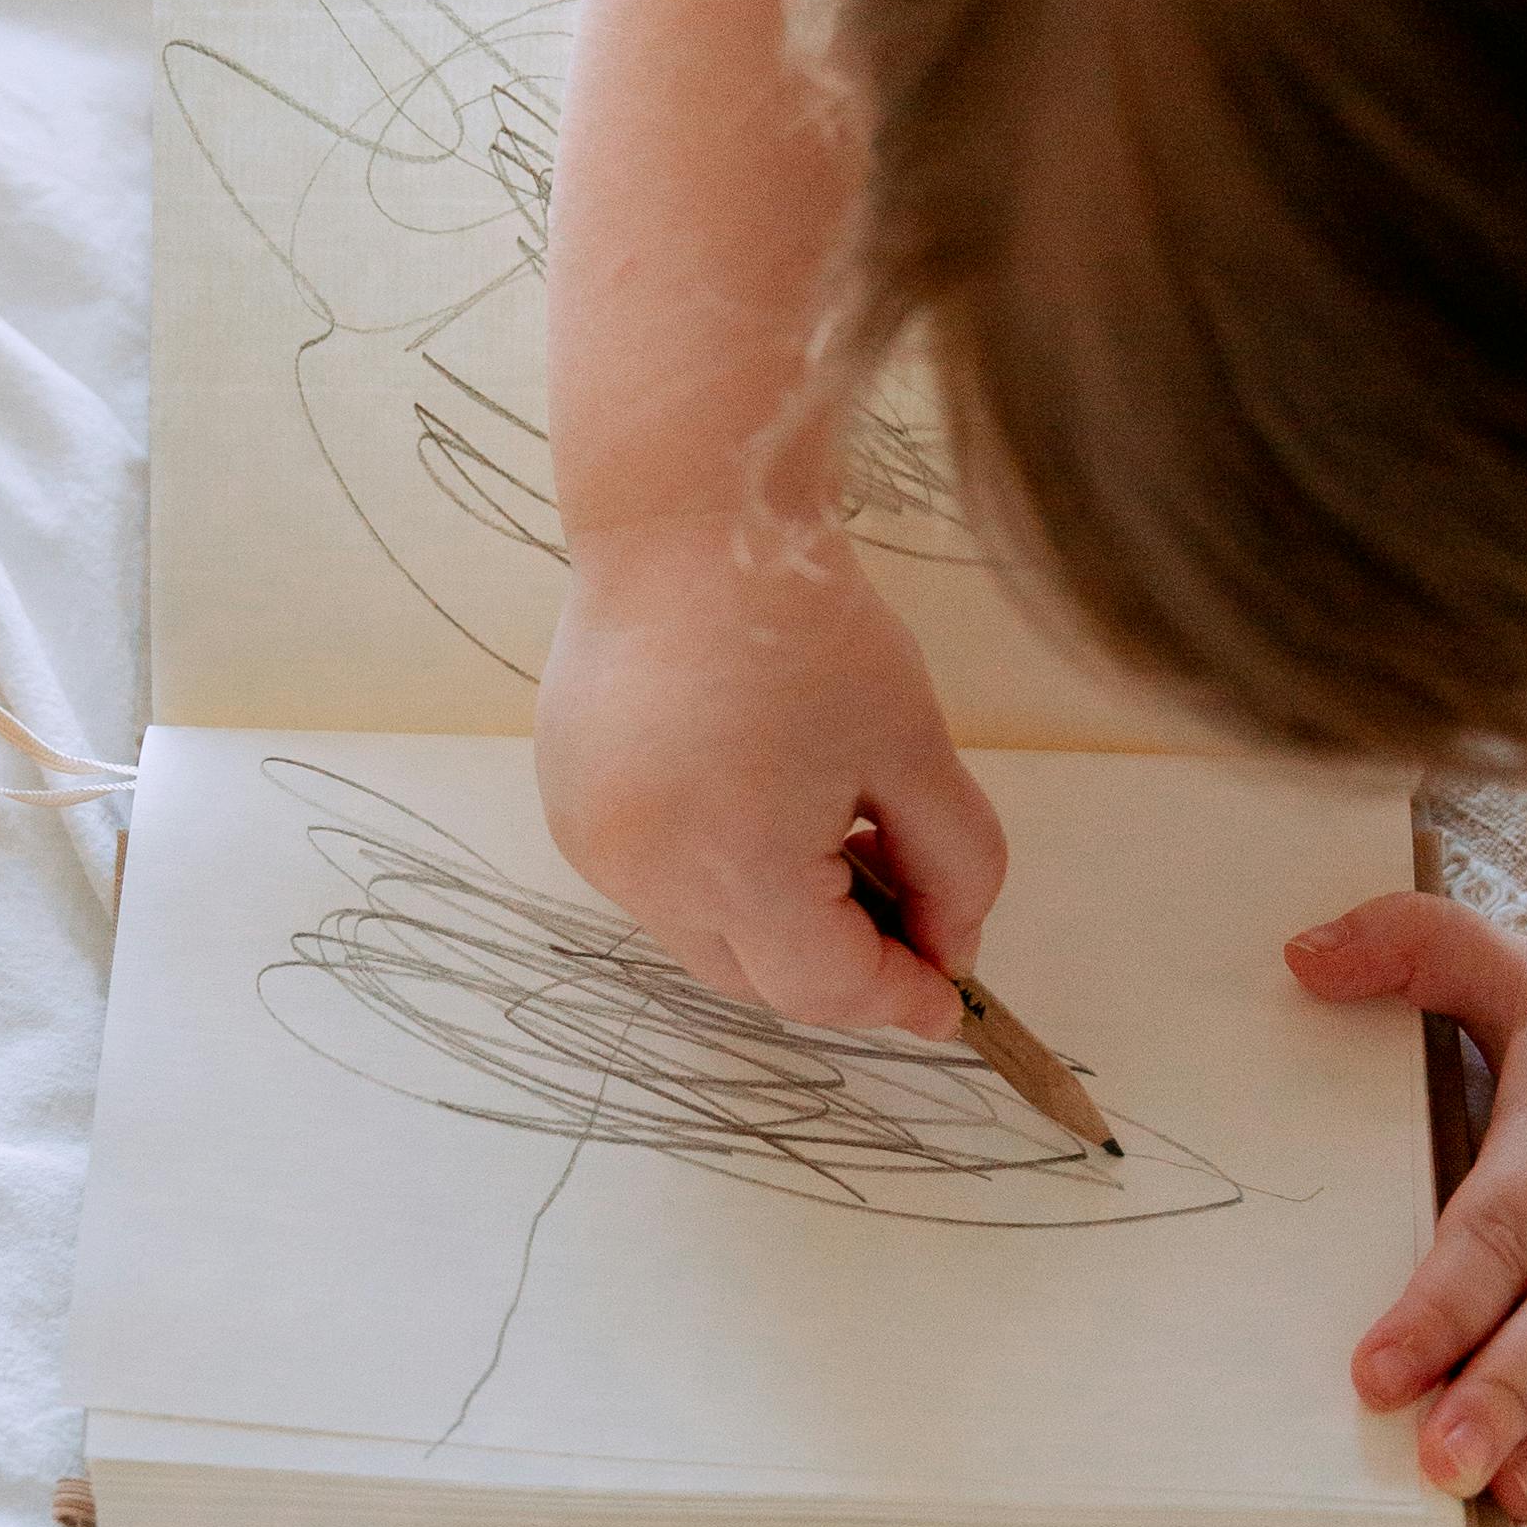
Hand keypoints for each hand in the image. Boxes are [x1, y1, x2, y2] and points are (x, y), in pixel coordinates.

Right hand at [538, 517, 1007, 1040]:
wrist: (690, 529)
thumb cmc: (810, 625)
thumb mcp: (915, 749)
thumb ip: (955, 869)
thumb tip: (950, 951)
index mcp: (736, 864)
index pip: (827, 989)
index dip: (898, 997)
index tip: (950, 997)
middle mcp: (647, 875)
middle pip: (760, 982)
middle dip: (838, 963)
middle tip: (905, 907)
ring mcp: (596, 849)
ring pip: (706, 940)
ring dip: (774, 921)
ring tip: (825, 827)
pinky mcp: (572, 816)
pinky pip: (659, 888)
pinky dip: (716, 876)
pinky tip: (753, 798)